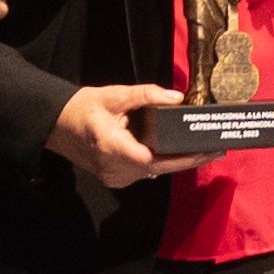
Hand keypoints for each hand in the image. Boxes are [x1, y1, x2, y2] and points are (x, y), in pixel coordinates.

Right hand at [47, 82, 209, 186]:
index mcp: (113, 147)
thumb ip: (146, 95)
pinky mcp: (116, 178)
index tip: (205, 151)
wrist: (57, 125)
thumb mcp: (115, 95)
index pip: (154, 159)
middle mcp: (114, 168)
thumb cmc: (84, 108)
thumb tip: (176, 97)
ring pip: (154, 171)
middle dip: (189, 160)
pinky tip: (179, 152)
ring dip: (177, 162)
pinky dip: (162, 162)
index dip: (182, 158)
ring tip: (204, 150)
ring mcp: (115, 177)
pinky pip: (145, 171)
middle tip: (216, 149)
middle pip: (160, 168)